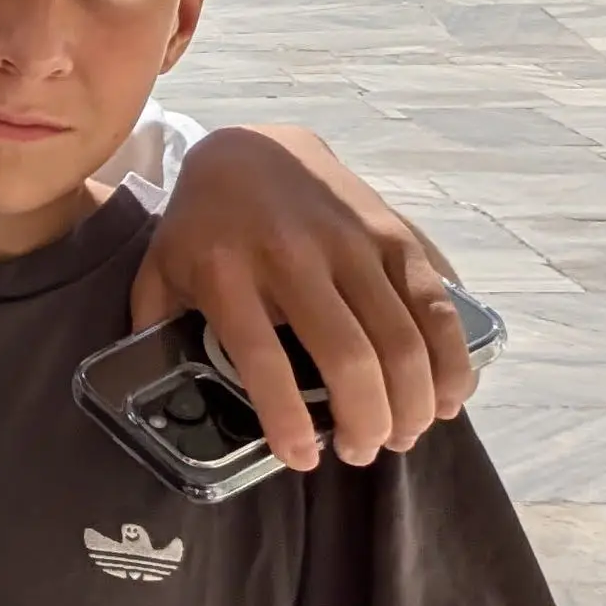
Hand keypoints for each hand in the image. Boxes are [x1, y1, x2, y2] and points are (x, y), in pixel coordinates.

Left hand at [131, 124, 471, 470]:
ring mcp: (350, 239)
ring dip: (413, 401)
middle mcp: (291, 254)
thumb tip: (161, 402)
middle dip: (366, 422)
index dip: (286, 418)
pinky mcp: (393, 230)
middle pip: (348, 355)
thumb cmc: (204, 226)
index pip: (259, 356)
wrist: (250, 146)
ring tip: (404, 435)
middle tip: (362, 452)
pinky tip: (449, 396)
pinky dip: (451, 357)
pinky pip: (435, 302)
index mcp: (225, 270)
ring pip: (401, 336)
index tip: (302, 458)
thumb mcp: (160, 270)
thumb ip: (154, 329)